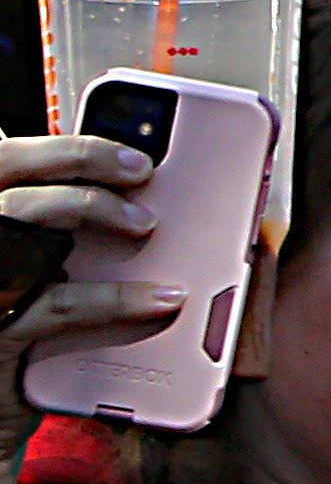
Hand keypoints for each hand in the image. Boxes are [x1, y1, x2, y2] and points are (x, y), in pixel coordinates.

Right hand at [0, 131, 179, 371]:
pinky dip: (117, 297)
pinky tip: (162, 298)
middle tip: (142, 172)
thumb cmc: (22, 334)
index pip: (5, 162)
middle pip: (9, 176)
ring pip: (25, 220)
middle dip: (79, 160)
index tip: (132, 155)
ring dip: (93, 209)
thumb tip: (144, 206)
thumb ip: (64, 239)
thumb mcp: (39, 279)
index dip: (64, 149)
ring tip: (147, 224)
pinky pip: (60, 303)